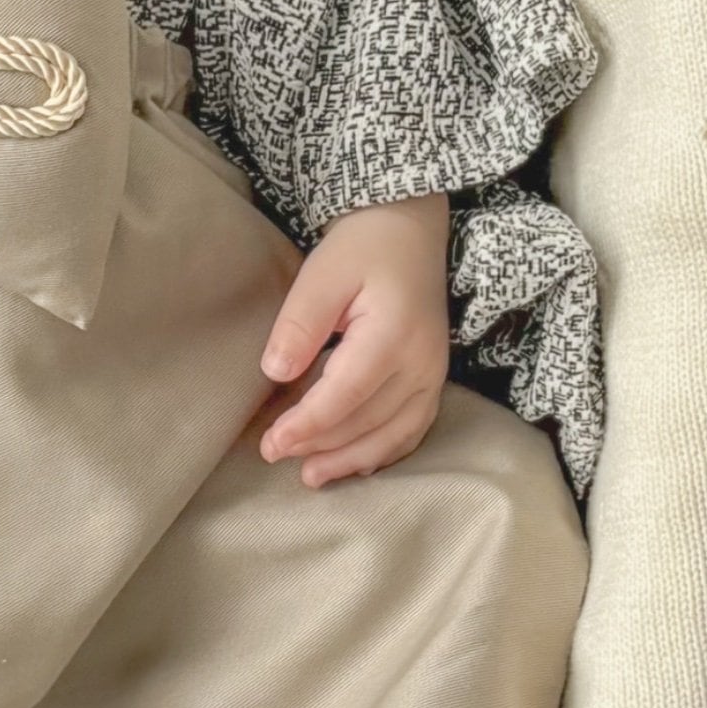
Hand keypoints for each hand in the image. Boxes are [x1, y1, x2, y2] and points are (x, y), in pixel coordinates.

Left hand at [257, 195, 450, 485]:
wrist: (409, 230)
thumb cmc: (362, 247)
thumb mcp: (322, 273)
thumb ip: (300, 323)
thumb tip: (276, 373)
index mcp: (394, 333)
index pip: (345, 394)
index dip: (307, 425)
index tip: (271, 443)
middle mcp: (423, 361)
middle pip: (368, 420)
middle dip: (320, 445)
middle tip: (273, 455)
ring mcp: (435, 374)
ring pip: (394, 433)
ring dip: (351, 459)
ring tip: (310, 476)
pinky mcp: (434, 379)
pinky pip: (413, 428)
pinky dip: (383, 451)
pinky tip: (354, 463)